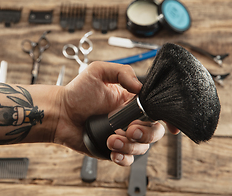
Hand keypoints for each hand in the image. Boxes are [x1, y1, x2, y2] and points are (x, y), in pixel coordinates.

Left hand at [54, 61, 171, 165]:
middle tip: (131, 129)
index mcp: (131, 101)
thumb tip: (140, 87)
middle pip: (155, 131)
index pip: (157, 110)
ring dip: (130, 145)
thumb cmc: (77, 92)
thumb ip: (121, 72)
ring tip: (112, 138)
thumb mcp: (98, 71)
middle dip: (147, 133)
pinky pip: (127, 160)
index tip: (171, 126)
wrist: (60, 113)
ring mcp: (123, 135)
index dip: (168, 118)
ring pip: (142, 147)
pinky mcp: (113, 149)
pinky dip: (123, 158)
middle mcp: (130, 119)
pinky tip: (113, 151)